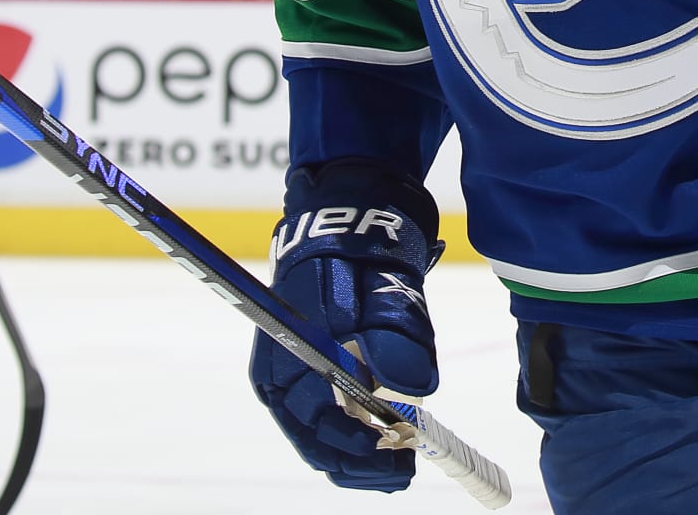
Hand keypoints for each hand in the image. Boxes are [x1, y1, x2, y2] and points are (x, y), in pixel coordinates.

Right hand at [250, 162, 442, 491]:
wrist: (343, 224)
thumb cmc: (358, 256)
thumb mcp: (383, 290)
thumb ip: (398, 337)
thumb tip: (415, 386)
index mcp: (292, 355)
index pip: (319, 421)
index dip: (357, 449)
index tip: (397, 456)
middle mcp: (282, 372)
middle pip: (314, 438)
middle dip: (357, 462)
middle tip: (400, 474)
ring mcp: (290, 373)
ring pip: (317, 433)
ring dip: (354, 454)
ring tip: (395, 468)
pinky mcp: (304, 371)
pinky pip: (321, 417)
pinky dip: (350, 435)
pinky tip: (382, 440)